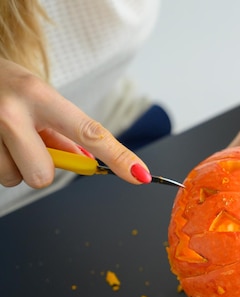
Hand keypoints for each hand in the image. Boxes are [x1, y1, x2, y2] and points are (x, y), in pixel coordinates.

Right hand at [0, 58, 150, 187]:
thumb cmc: (9, 87)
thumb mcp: (41, 100)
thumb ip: (66, 134)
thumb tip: (90, 163)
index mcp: (38, 95)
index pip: (89, 132)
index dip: (118, 157)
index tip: (139, 174)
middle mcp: (10, 112)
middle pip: (44, 174)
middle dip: (43, 169)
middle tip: (35, 147)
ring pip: (16, 178)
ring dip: (17, 166)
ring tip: (9, 139)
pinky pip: (0, 177)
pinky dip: (3, 165)